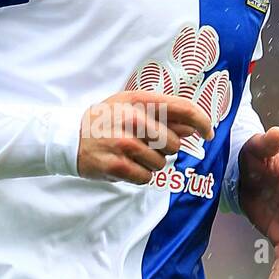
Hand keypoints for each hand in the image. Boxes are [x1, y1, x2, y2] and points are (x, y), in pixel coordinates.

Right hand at [77, 90, 213, 183]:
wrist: (69, 137)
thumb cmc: (106, 120)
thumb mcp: (131, 107)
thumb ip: (164, 115)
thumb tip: (194, 129)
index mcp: (139, 100)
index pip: (182, 108)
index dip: (202, 122)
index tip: (208, 133)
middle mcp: (133, 119)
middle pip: (173, 144)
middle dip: (166, 150)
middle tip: (148, 146)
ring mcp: (125, 143)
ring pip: (160, 164)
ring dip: (151, 164)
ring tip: (132, 155)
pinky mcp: (118, 166)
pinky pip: (146, 177)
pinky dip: (140, 175)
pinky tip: (126, 165)